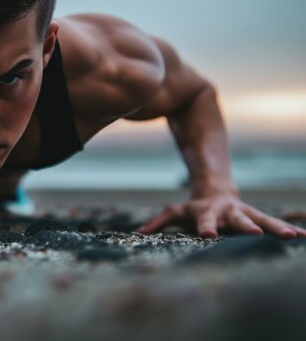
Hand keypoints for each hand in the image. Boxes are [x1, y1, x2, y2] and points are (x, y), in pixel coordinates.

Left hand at [136, 193, 305, 237]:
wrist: (215, 190)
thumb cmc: (192, 208)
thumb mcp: (174, 212)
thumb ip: (158, 222)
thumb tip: (137, 234)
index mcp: (207, 213)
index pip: (204, 221)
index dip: (205, 227)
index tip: (208, 236)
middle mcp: (228, 212)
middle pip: (236, 220)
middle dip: (245, 226)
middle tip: (254, 232)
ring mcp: (245, 214)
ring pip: (262, 220)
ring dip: (276, 228)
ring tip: (293, 237)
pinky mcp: (258, 217)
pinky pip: (276, 223)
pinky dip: (290, 229)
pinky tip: (304, 237)